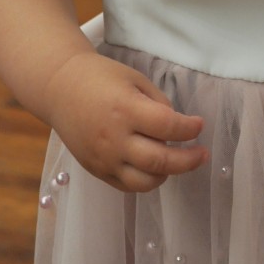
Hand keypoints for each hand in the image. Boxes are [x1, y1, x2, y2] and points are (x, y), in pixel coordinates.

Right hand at [45, 51, 207, 191]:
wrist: (60, 88)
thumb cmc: (101, 77)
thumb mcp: (135, 79)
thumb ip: (158, 103)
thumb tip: (175, 127)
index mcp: (126, 109)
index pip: (167, 126)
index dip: (189, 128)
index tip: (199, 124)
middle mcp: (114, 139)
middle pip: (160, 161)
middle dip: (188, 160)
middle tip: (203, 154)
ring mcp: (104, 159)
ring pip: (145, 182)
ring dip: (168, 174)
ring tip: (178, 161)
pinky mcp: (96, 170)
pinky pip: (127, 186)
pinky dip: (146, 180)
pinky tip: (155, 167)